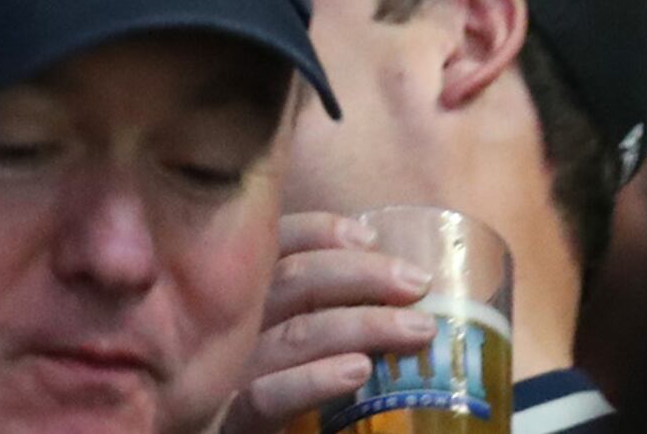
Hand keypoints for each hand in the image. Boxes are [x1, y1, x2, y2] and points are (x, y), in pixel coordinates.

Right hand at [217, 213, 439, 430]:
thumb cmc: (266, 393)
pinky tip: (359, 369)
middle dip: (359, 273)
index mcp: (241, 298)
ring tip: (417, 329)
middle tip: (417, 282)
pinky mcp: (233, 424)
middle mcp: (230, 327)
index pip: (272, 247)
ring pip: (295, 334)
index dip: (318, 232)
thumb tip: (384, 277)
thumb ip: (309, 307)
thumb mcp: (280, 337)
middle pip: (291, 279)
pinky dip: (316, 379)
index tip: (369, 237)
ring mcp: (228, 374)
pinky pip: (270, 397)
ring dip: (362, 325)